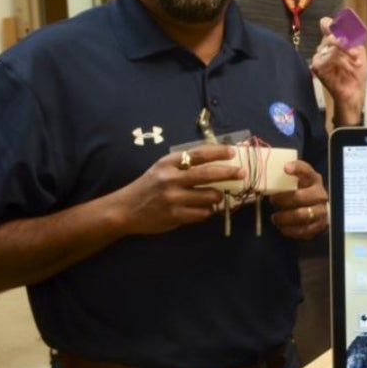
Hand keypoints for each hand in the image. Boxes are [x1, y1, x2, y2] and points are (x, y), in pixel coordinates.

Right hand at [113, 145, 242, 235]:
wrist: (125, 210)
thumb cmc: (148, 186)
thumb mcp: (162, 168)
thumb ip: (183, 164)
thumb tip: (216, 160)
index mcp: (168, 164)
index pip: (198, 154)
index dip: (218, 152)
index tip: (233, 152)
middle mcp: (171, 179)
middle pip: (207, 174)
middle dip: (228, 173)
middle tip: (242, 172)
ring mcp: (173, 198)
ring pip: (208, 196)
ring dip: (217, 196)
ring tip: (217, 195)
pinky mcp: (175, 215)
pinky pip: (202, 213)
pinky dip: (207, 211)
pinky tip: (204, 208)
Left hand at [267, 160, 328, 239]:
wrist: (320, 211)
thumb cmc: (303, 193)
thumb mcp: (298, 183)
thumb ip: (286, 180)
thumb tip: (264, 180)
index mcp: (314, 180)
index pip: (307, 171)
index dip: (297, 168)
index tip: (285, 169)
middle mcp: (320, 194)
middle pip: (299, 197)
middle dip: (282, 200)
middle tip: (272, 201)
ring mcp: (322, 211)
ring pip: (301, 215)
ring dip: (284, 218)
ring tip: (275, 218)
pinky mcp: (320, 225)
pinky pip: (303, 230)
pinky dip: (290, 230)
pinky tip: (282, 227)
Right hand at [312, 16, 366, 125]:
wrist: (354, 92)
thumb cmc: (356, 73)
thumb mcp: (358, 51)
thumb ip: (351, 37)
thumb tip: (344, 23)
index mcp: (332, 41)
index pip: (326, 23)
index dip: (335, 23)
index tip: (347, 29)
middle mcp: (324, 47)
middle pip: (330, 33)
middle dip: (346, 42)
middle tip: (357, 53)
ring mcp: (319, 56)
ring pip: (329, 43)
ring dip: (346, 53)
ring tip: (355, 63)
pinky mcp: (317, 66)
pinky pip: (327, 56)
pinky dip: (341, 61)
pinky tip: (348, 68)